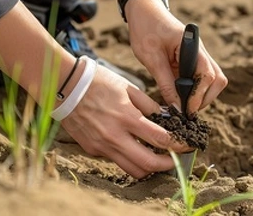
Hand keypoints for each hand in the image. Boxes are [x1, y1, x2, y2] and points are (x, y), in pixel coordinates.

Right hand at [60, 65, 190, 178]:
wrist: (65, 87)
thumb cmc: (98, 82)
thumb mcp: (128, 88)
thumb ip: (149, 105)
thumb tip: (167, 118)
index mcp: (127, 117)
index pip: (161, 139)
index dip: (178, 146)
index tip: (187, 146)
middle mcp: (115, 136)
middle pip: (148, 163)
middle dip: (167, 165)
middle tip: (176, 160)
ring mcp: (102, 146)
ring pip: (132, 169)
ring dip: (148, 167)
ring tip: (157, 158)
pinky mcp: (92, 149)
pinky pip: (116, 160)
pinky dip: (129, 157)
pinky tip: (133, 147)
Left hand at [126, 0, 227, 113]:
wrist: (143, 10)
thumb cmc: (146, 28)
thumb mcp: (151, 58)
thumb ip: (165, 82)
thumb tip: (176, 107)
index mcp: (192, 46)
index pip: (207, 75)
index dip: (199, 96)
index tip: (187, 111)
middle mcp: (200, 51)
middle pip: (217, 80)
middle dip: (205, 98)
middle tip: (187, 111)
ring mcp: (197, 55)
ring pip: (212, 80)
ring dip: (201, 95)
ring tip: (183, 106)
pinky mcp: (190, 60)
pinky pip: (199, 78)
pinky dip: (193, 90)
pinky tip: (179, 98)